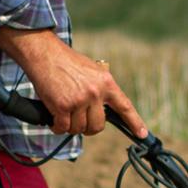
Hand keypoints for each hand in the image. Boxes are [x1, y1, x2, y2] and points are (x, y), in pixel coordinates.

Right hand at [0, 28, 147, 137]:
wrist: (45, 53)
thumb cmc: (67, 62)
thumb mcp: (92, 71)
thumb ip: (100, 89)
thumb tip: (104, 110)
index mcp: (106, 82)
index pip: (124, 106)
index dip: (135, 122)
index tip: (143, 134)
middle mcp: (95, 92)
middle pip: (98, 126)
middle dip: (88, 127)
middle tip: (78, 119)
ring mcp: (79, 100)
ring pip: (79, 129)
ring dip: (70, 126)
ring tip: (63, 112)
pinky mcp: (62, 106)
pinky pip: (63, 128)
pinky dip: (57, 127)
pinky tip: (54, 120)